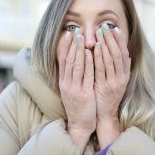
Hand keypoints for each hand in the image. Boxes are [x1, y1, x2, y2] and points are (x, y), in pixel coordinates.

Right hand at [58, 31, 95, 153]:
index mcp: (63, 81)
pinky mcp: (84, 94)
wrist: (79, 124)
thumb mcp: (70, 88)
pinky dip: (88, 63)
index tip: (68, 33)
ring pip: (76, 66)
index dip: (65, 46)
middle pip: (69, 60)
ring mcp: (75, 89)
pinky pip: (87, 76)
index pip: (62, 60)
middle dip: (72, 45)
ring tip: (82, 37)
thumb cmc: (77, 105)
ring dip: (79, 50)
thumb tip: (72, 58)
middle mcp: (67, 84)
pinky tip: (91, 53)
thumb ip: (71, 75)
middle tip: (76, 31)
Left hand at [94, 25, 130, 148]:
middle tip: (105, 26)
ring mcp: (113, 82)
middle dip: (111, 39)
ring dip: (105, 44)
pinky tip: (94, 48)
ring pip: (110, 59)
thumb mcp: (118, 81)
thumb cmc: (108, 96)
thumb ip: (121, 68)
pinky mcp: (104, 87)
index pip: (123, 52)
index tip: (114, 28)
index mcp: (124, 74)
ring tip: (100, 33)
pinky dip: (99, 57)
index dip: (119, 40)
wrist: (105, 115)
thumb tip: (126, 54)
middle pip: (117, 53)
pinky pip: (101, 69)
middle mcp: (121, 77)